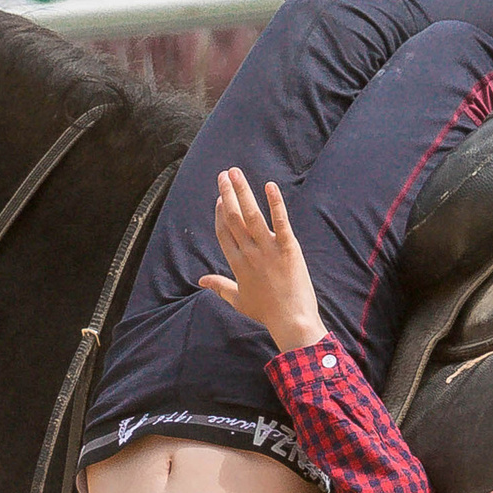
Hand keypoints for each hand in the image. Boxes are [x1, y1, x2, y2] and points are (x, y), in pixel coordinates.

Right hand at [197, 169, 324, 351]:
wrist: (291, 320)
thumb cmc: (266, 312)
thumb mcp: (238, 300)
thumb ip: (219, 286)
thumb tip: (201, 281)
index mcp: (236, 263)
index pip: (223, 231)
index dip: (220, 212)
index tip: (219, 197)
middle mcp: (249, 253)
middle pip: (233, 217)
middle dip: (226, 193)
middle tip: (223, 174)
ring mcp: (268, 249)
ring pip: (251, 215)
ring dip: (242, 191)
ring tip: (235, 172)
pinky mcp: (288, 248)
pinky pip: (280, 221)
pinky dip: (275, 203)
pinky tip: (270, 186)